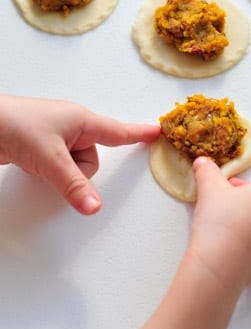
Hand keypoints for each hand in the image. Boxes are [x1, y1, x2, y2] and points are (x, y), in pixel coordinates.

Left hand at [0, 95, 159, 214]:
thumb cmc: (15, 125)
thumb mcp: (50, 158)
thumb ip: (74, 185)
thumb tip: (95, 207)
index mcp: (82, 120)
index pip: (118, 131)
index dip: (138, 134)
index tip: (157, 132)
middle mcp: (72, 127)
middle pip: (92, 159)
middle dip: (77, 170)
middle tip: (53, 163)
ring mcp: (56, 136)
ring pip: (75, 166)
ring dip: (60, 171)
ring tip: (38, 161)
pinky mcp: (42, 146)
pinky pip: (60, 165)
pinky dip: (51, 170)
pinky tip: (34, 164)